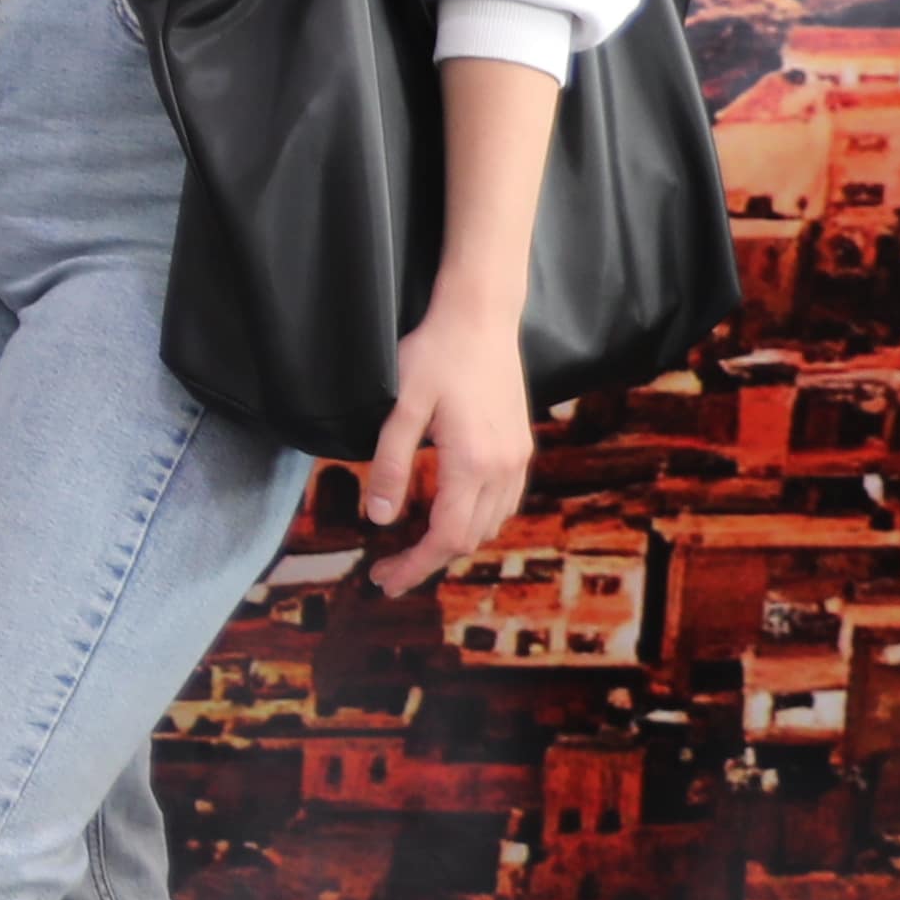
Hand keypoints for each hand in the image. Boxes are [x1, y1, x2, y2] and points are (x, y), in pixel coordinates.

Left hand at [347, 289, 537, 594]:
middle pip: (469, 538)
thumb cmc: (435, 355)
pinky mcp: (521, 446)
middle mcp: (503, 468)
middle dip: (426, 560)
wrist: (482, 318)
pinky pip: (503, 502)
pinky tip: (448, 514)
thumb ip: (389, 464)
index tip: (383, 581)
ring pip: (490, 524)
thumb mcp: (401, 407)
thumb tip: (378, 519)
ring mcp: (518, 458)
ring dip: (452, 542)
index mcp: (472, 463)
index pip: (445, 537)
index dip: (413, 566)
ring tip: (412, 548)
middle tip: (385, 571)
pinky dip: (475, 520)